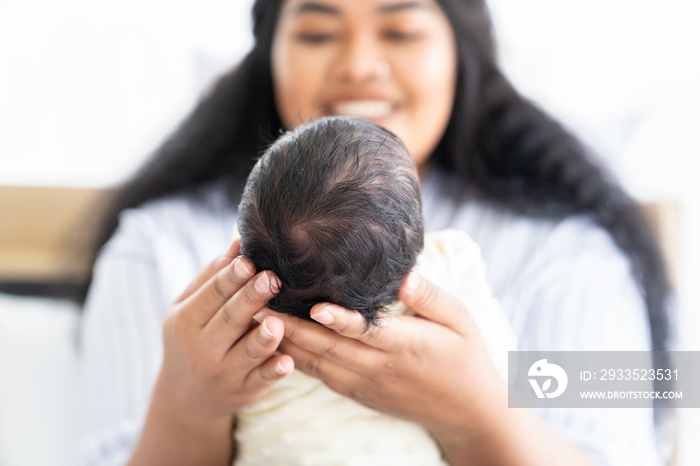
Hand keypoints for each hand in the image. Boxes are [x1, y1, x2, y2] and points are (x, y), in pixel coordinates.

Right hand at [154, 239, 294, 423]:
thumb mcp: (188, 308)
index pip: (212, 294)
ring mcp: (223, 372)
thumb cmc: (192, 337)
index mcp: (186, 321)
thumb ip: (211, 277)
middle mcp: (202, 348)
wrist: (186, 398)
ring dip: (263, 338)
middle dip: (250, 299)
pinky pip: (260, 381)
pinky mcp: (243, 391)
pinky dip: (273, 372)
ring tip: (278, 321)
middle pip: (230, 319)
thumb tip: (237, 243)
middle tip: (272, 279)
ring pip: (246, 353)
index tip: (250, 259)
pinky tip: (287, 362)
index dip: (231, 277)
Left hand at [259, 271, 503, 439]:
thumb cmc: (465, 356)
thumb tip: (403, 276)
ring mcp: (366, 383)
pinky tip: (278, 344)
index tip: (313, 304)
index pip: (365, 331)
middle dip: (292, 327)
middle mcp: (380, 366)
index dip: (339, 319)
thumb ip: (430, 296)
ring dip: (287, 343)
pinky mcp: (359, 393)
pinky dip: (298, 361)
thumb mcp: (460, 320)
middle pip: (329, 348)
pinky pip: (323, 377)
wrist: (467, 411)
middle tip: (260, 303)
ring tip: (256, 321)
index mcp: (405, 344)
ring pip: (318, 364)